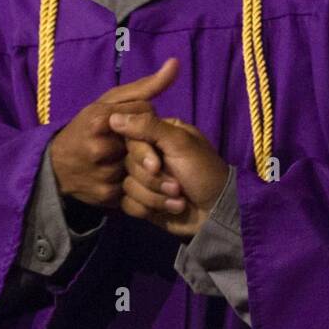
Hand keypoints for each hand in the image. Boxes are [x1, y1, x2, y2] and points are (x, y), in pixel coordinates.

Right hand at [49, 59, 179, 207]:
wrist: (55, 168)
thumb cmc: (89, 128)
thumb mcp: (111, 102)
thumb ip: (146, 86)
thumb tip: (176, 63)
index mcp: (101, 118)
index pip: (145, 114)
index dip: (148, 118)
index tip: (141, 122)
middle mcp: (98, 146)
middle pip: (145, 146)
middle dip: (152, 150)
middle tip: (157, 155)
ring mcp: (101, 173)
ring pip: (143, 172)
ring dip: (152, 172)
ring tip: (153, 170)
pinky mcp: (105, 196)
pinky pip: (136, 192)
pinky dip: (143, 189)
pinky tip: (143, 185)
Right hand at [111, 112, 228, 236]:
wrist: (216, 212)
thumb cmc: (203, 171)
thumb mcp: (180, 143)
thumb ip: (148, 127)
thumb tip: (112, 117)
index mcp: (159, 134)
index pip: (130, 138)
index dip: (140, 155)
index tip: (156, 165)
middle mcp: (149, 155)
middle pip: (127, 164)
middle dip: (153, 181)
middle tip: (177, 186)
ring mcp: (144, 179)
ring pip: (127, 186)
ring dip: (155, 196)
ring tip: (178, 199)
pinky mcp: (142, 201)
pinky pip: (128, 204)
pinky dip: (148, 208)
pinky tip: (168, 209)